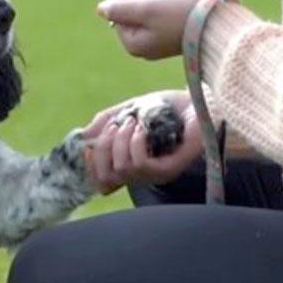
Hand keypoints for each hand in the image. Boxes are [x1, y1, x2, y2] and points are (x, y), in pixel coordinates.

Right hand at [83, 90, 202, 193]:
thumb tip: (85, 136)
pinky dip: (135, 144)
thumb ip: (106, 122)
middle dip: (104, 148)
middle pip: (106, 177)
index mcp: (133, 166)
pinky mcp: (171, 169)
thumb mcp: (128, 111)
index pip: (102, 182)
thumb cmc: (166, 106)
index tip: (90, 144)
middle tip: (116, 126)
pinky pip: (140, 164)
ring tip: (132, 123)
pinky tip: (142, 129)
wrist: (197, 100)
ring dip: (121, 142)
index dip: (91, 165)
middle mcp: (144, 175)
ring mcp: (157, 174)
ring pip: (122, 169)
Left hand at [97, 0, 200, 59]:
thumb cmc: (180, 17)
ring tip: (176, 8)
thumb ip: (119, 8)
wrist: (217, 26)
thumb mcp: (145, 9)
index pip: (118, 12)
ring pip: (148, 12)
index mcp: (132, 45)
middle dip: (148, 2)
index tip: (152, 0)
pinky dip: (171, 8)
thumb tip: (100, 9)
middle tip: (166, 4)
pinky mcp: (170, 39)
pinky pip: (163, 16)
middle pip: (132, 13)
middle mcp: (142, 49)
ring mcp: (156, 45)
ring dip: (160, 3)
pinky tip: (183, 12)